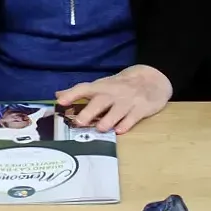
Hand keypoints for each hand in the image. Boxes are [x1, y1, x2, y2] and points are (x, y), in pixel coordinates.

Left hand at [56, 64, 172, 133]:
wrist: (152, 80)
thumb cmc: (121, 86)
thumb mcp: (102, 85)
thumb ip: (81, 92)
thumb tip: (58, 95)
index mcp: (102, 87)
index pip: (84, 88)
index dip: (72, 94)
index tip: (60, 102)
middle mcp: (113, 94)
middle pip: (100, 101)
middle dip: (89, 111)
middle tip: (79, 122)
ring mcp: (127, 101)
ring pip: (116, 111)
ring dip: (107, 120)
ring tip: (99, 128)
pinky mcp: (141, 109)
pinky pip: (132, 118)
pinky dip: (126, 124)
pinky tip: (119, 130)